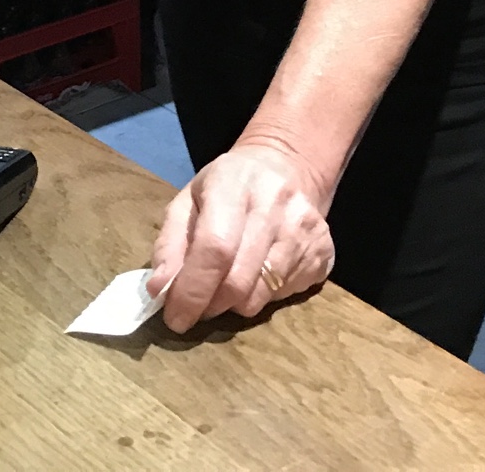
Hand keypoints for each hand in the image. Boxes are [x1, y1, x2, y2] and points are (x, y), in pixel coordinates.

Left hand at [147, 141, 336, 332]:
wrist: (286, 168)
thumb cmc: (227, 187)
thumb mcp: (189, 201)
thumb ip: (169, 244)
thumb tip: (160, 290)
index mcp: (233, 183)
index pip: (214, 248)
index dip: (192, 290)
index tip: (175, 317)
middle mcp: (275, 203)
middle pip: (238, 281)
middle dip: (210, 305)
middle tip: (197, 306)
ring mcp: (305, 229)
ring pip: (261, 296)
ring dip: (234, 304)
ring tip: (226, 285)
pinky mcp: (324, 252)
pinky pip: (285, 297)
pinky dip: (263, 296)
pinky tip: (258, 273)